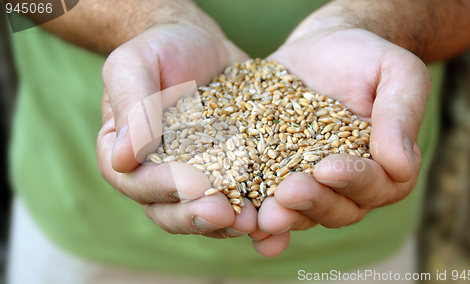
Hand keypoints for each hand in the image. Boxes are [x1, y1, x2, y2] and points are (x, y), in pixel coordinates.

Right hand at [96, 22, 257, 238]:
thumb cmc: (160, 49)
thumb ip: (130, 106)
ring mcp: (194, 178)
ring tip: (254, 220)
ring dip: (228, 223)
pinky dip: (255, 208)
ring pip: (205, 213)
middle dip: (198, 216)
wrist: (200, 44)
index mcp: (126, 156)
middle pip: (170, 210)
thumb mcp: (134, 64)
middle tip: (227, 215)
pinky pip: (239, 197)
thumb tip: (123, 157)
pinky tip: (275, 212)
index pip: (137, 182)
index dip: (164, 187)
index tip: (195, 184)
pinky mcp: (228, 173)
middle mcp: (157, 176)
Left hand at [250, 28, 429, 256]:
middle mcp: (349, 185)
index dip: (353, 179)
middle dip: (313, 201)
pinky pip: (271, 203)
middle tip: (288, 193)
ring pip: (304, 212)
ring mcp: (312, 185)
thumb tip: (401, 167)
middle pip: (338, 208)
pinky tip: (246, 226)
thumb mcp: (395, 72)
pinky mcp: (277, 177)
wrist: (320, 49)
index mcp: (385, 165)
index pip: (376, 183)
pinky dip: (262, 221)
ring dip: (285, 217)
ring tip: (263, 216)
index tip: (327, 168)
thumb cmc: (364, 58)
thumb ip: (402, 113)